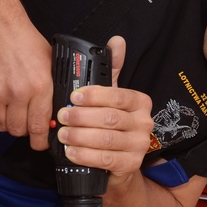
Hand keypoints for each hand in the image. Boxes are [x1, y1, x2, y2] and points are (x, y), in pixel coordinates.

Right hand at [0, 21, 52, 150]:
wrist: (0, 29)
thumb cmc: (26, 44)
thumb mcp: (51, 65)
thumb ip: (53, 91)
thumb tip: (58, 114)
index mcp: (40, 86)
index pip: (39, 127)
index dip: (41, 141)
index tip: (41, 142)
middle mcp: (18, 92)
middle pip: (19, 131)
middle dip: (24, 130)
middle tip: (26, 121)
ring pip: (2, 127)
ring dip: (8, 125)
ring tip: (12, 113)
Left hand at [55, 36, 153, 179]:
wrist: (117, 162)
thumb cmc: (110, 125)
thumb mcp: (111, 97)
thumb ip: (112, 70)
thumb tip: (117, 41)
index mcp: (140, 102)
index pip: (118, 96)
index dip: (95, 96)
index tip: (74, 96)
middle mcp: (144, 123)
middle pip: (111, 118)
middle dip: (82, 117)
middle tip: (62, 116)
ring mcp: (139, 146)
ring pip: (107, 139)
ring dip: (81, 136)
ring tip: (62, 134)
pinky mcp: (130, 165)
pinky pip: (106, 159)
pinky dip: (85, 155)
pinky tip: (71, 151)